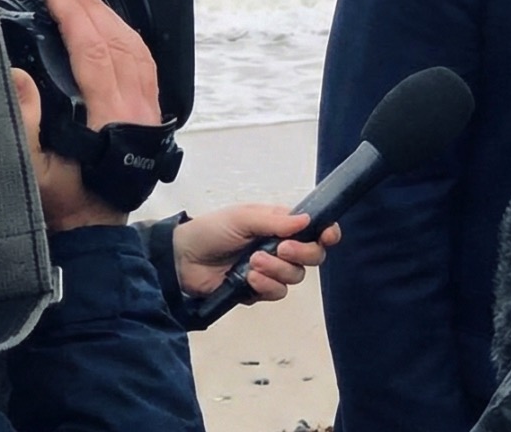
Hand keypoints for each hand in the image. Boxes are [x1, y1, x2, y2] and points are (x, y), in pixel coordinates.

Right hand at [13, 0, 161, 230]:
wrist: (97, 230)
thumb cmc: (64, 203)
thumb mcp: (34, 171)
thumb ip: (26, 123)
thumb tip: (18, 73)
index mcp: (112, 115)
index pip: (95, 51)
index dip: (75, 16)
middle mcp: (138, 104)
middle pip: (119, 40)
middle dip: (91, 5)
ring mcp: (149, 106)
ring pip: (136, 47)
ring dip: (110, 15)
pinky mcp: (150, 110)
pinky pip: (144, 61)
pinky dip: (126, 35)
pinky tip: (112, 25)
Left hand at [172, 205, 341, 301]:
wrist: (182, 260)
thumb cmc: (212, 230)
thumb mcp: (243, 217)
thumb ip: (276, 221)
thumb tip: (307, 220)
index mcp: (281, 225)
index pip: (315, 229)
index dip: (327, 233)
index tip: (327, 236)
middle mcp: (281, 247)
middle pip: (312, 255)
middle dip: (302, 253)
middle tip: (282, 248)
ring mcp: (270, 270)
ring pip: (295, 276)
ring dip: (277, 270)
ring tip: (252, 263)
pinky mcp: (257, 290)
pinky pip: (276, 293)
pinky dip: (266, 286)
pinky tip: (249, 278)